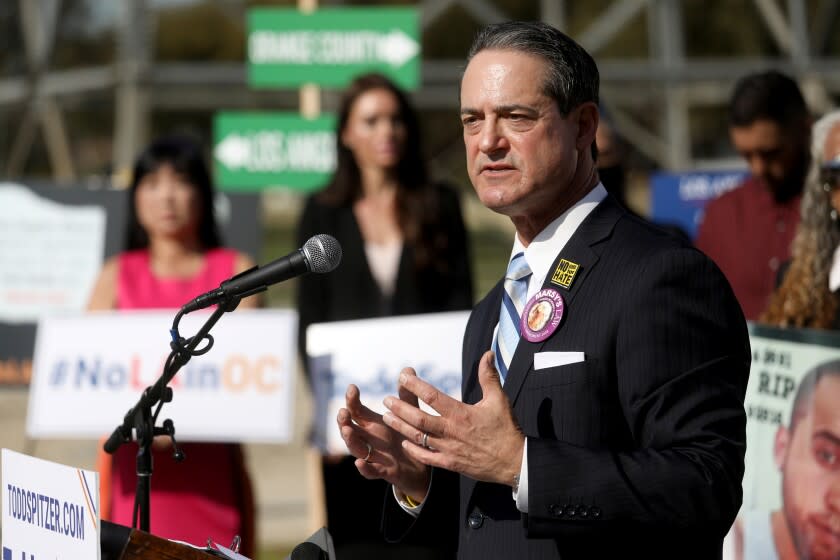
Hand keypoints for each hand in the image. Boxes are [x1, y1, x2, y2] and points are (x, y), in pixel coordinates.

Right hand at [337, 381, 430, 501]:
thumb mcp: (410, 415)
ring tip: (347, 430)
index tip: (352, 388)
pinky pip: (371, 471)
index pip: (356, 410)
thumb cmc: (409, 437)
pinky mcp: (384, 471)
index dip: (352, 399)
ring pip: (356, 449)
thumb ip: (407, 396)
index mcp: (373, 423)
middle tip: (343, 412)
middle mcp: (370, 438)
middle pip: (349, 429)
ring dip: (350, 440)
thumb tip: (408, 369)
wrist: (422, 467)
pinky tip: (360, 463)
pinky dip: (364, 468)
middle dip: (343, 421)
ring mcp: (375, 455)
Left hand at [382, 350, 524, 486]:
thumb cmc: (506, 429)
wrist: (514, 461)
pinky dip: (413, 450)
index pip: (432, 396)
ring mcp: (449, 449)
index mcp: (461, 413)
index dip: (415, 386)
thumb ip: (488, 376)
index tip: (403, 377)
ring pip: (418, 437)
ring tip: (387, 418)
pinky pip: (427, 457)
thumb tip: (487, 354)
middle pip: (418, 418)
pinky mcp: (450, 464)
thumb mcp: (498, 399)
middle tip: (386, 400)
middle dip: (400, 409)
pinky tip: (404, 442)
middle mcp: (451, 431)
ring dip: (401, 427)